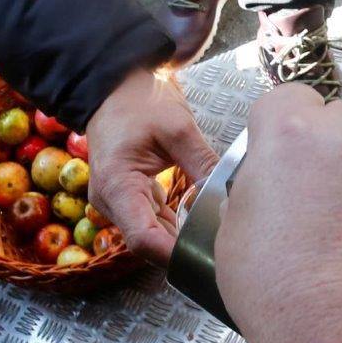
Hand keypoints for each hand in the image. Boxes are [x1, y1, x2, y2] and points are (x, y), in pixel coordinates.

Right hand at [87, 68, 217, 263]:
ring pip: (150, 234)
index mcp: (117, 185)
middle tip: (220, 249)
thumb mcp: (178, 129)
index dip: (174, 255)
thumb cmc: (138, 100)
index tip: (205, 257)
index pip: (143, 239)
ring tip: (213, 237)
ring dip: (179, 237)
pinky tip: (197, 222)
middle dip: (182, 249)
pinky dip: (173, 223)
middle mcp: (110, 200)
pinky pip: (150, 220)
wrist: (113, 85)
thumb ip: (205, 165)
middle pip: (148, 242)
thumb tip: (231, 196)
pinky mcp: (126, 196)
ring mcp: (116, 200)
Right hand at [216, 84, 341, 342]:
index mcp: (290, 137)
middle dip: (326, 151)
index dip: (278, 127)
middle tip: (317, 202)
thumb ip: (254, 189)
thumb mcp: (233, 236)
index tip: (280, 156)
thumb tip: (268, 183)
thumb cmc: (289, 304)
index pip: (283, 98)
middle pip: (336, 122)